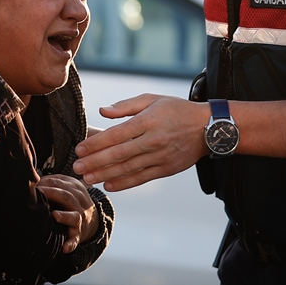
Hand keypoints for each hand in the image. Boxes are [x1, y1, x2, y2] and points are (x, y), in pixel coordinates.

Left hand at [36, 174, 98, 253]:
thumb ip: (54, 182)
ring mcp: (79, 220)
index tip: (34, 183)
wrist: (93, 220)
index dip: (47, 182)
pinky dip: (70, 244)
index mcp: (75, 190)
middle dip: (52, 193)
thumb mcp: (69, 187)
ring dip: (64, 216)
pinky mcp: (78, 235)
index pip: (60, 183)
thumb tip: (35, 177)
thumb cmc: (73, 202)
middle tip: (39, 192)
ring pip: (73, 217)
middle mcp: (78, 204)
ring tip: (55, 215)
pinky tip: (64, 248)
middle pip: (66, 196)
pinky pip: (75, 240)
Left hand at [72, 94, 208, 190]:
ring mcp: (161, 156)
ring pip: (129, 168)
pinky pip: (142, 178)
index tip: (79, 148)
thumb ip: (125, 106)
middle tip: (77, 167)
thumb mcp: (152, 99)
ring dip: (106, 175)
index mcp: (148, 121)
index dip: (96, 143)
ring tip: (87, 179)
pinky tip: (109, 185)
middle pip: (119, 153)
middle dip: (95, 161)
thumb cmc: (177, 110)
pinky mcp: (167, 169)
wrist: (209, 127)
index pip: (117, 134)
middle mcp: (153, 140)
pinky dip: (125, 183)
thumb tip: (102, 111)